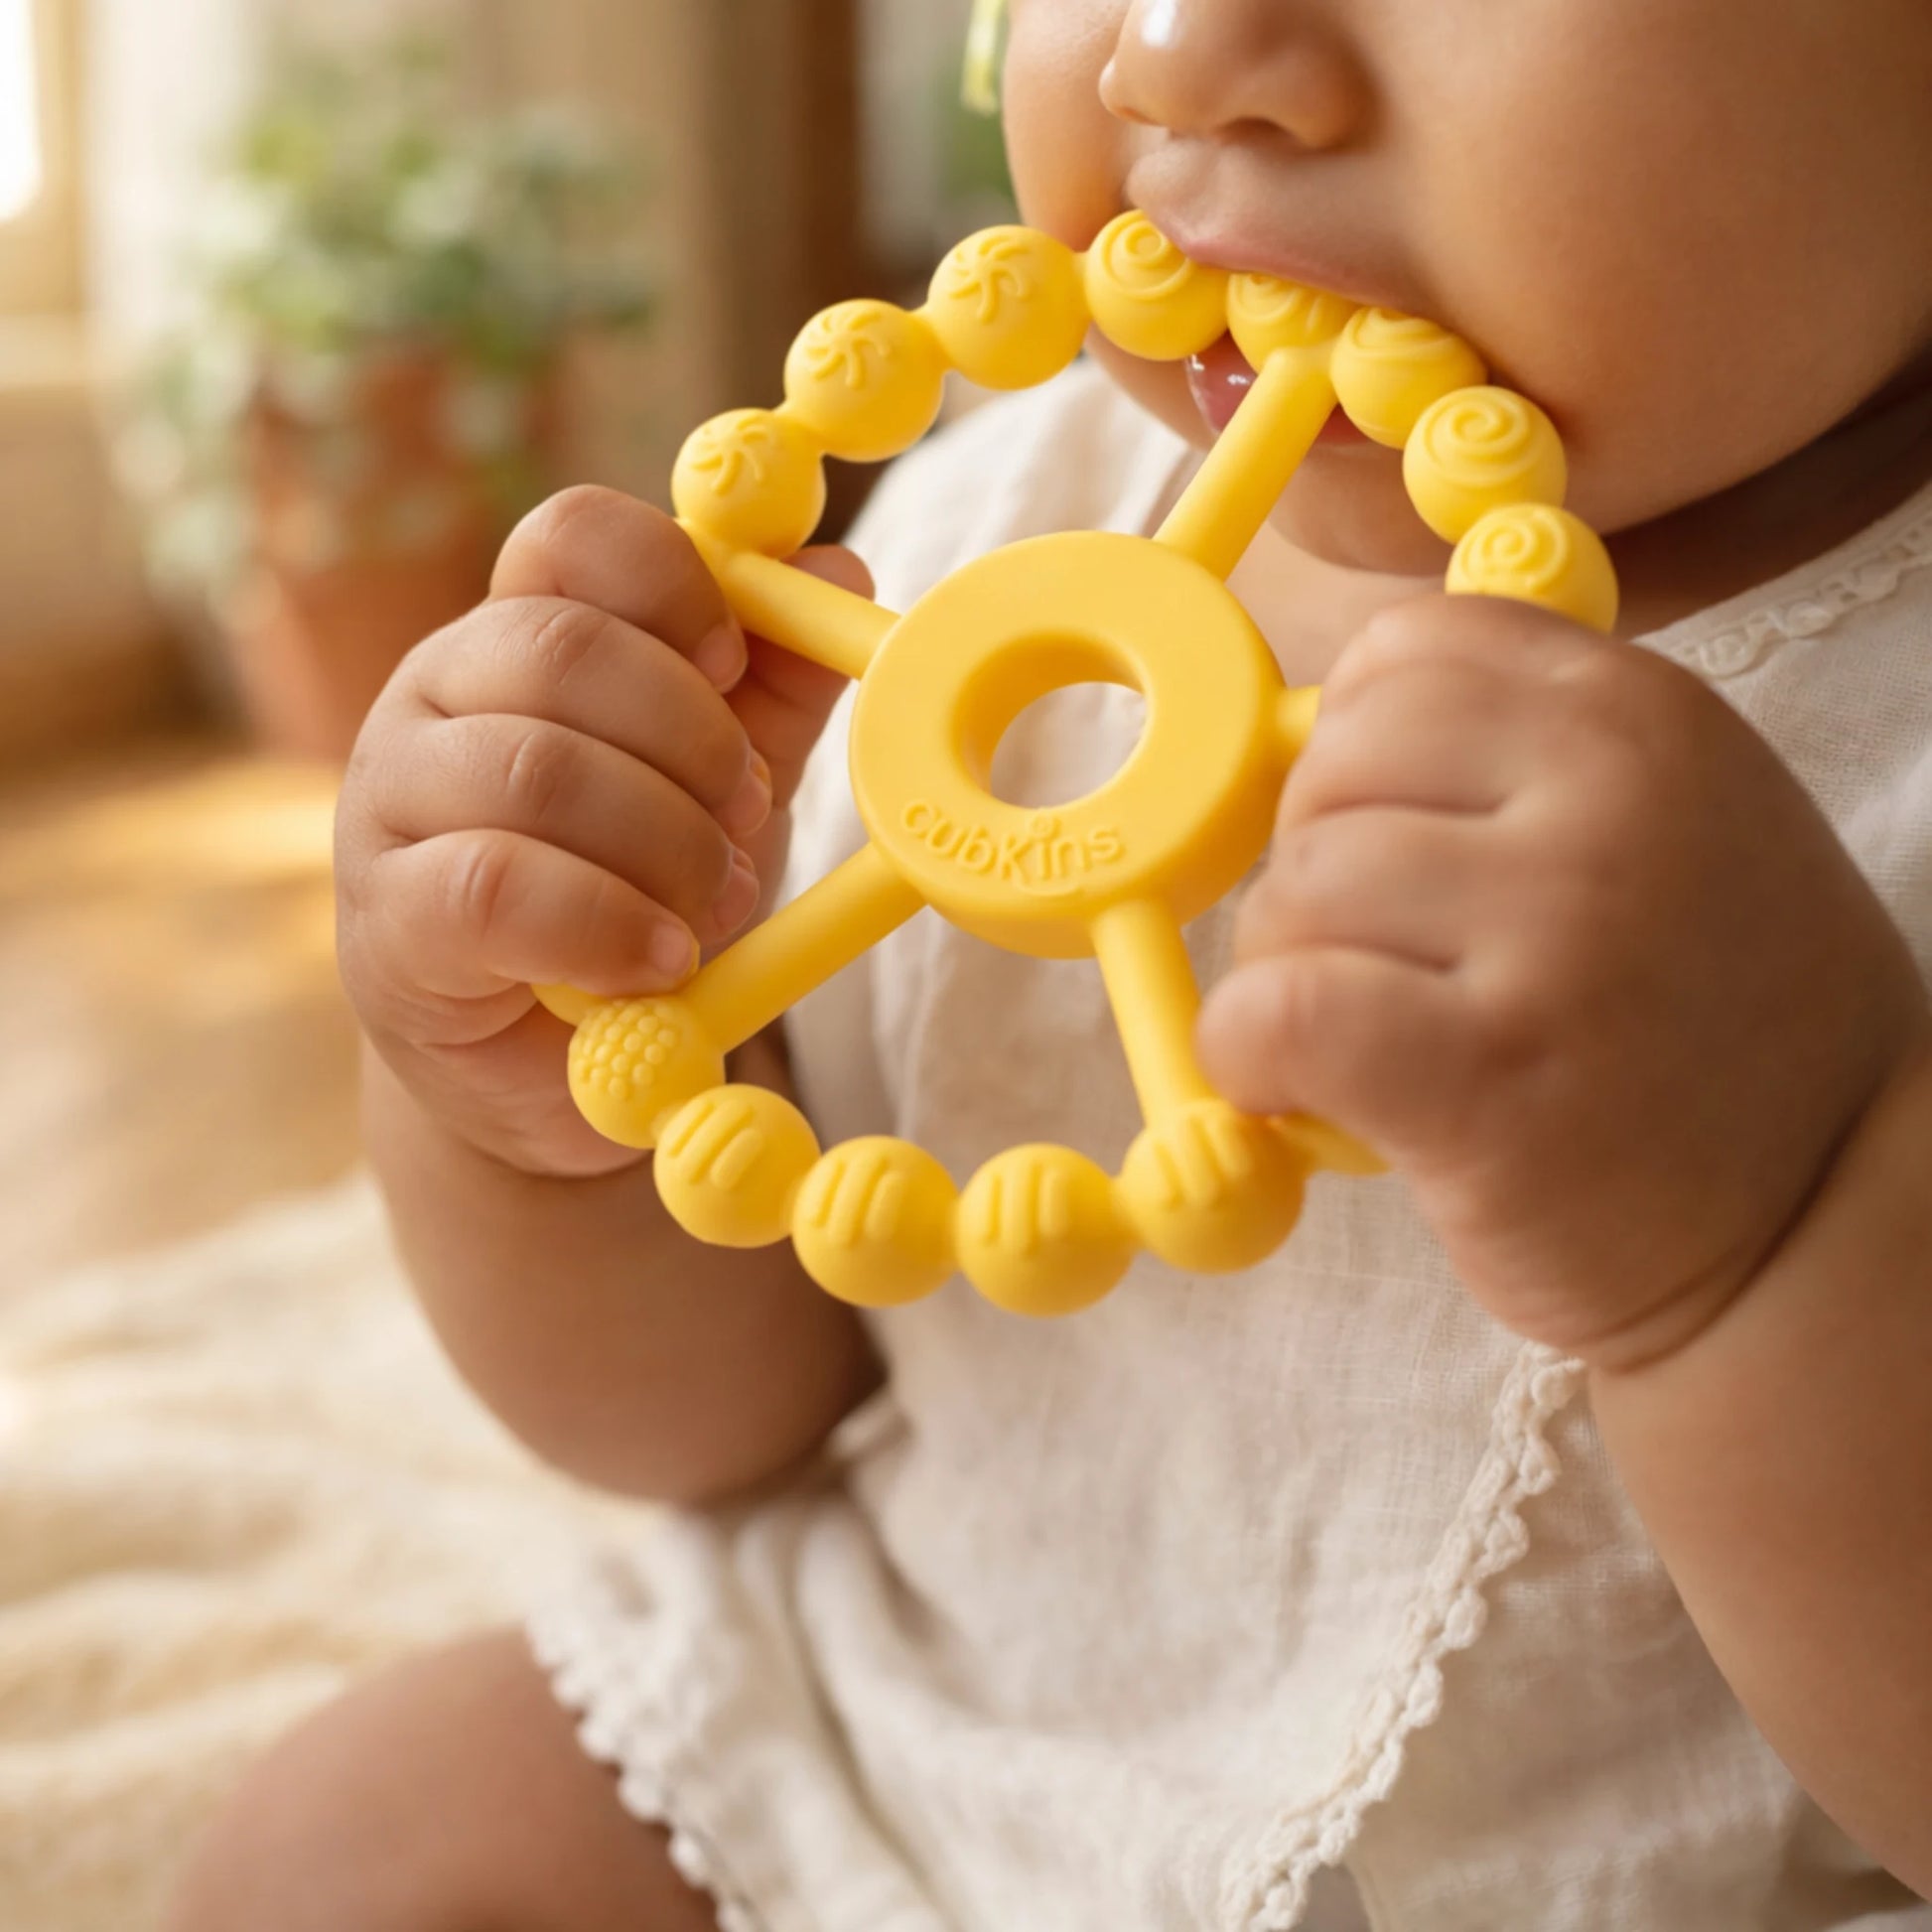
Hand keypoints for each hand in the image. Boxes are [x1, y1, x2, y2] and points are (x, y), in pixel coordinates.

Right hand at [337, 486, 857, 1178]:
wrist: (556, 1065)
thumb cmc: (631, 897)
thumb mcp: (719, 786)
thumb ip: (773, 690)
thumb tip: (842, 574)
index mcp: (518, 635)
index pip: (572, 536)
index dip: (672, 581)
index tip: (737, 663)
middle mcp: (435, 695)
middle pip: (558, 645)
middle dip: (688, 737)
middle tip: (746, 813)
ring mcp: (393, 802)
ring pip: (536, 769)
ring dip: (663, 843)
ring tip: (716, 907)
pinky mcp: (389, 918)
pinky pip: (496, 886)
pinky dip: (604, 923)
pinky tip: (660, 962)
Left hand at [1200, 594, 1927, 1368]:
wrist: (1825, 1216)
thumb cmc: (1720, 1023)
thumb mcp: (1676, 822)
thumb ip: (1522, 756)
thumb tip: (1322, 728)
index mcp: (1639, 715)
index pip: (1399, 651)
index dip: (1349, 752)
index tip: (1377, 836)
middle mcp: (1607, 802)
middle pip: (1327, 775)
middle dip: (1309, 871)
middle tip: (1366, 962)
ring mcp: (1555, 935)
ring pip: (1293, 895)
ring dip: (1283, 975)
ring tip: (1354, 1045)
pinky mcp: (1487, 1075)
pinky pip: (1282, 1011)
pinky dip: (1248, 1053)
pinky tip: (1289, 1089)